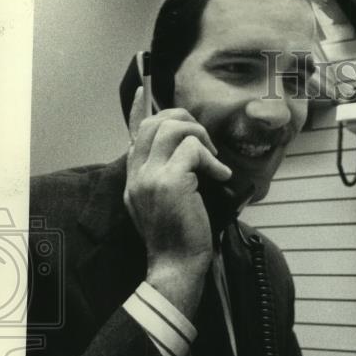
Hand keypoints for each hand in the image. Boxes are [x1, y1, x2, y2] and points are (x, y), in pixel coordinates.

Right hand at [125, 86, 231, 317]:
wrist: (176, 265)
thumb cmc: (180, 238)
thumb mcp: (166, 203)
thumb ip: (168, 176)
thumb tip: (189, 155)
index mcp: (134, 176)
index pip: (135, 133)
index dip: (140, 109)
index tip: (145, 90)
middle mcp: (137, 172)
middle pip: (157, 123)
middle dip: (187, 122)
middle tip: (207, 144)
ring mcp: (150, 176)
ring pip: (173, 128)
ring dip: (200, 137)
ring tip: (214, 161)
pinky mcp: (169, 182)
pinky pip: (192, 149)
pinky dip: (212, 159)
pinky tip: (220, 177)